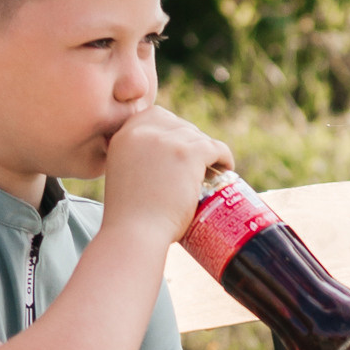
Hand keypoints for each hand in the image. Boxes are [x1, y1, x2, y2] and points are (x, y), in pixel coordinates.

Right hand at [101, 102, 233, 240]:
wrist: (134, 233)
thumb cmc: (129, 219)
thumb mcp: (123, 178)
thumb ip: (135, 163)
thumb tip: (157, 164)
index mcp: (124, 136)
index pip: (154, 116)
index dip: (173, 129)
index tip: (182, 147)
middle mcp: (142, 131)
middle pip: (179, 124)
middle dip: (192, 141)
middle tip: (201, 163)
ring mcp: (166, 140)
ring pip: (197, 137)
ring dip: (208, 151)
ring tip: (214, 168)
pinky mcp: (187, 153)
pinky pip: (215, 147)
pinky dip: (224, 157)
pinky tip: (227, 169)